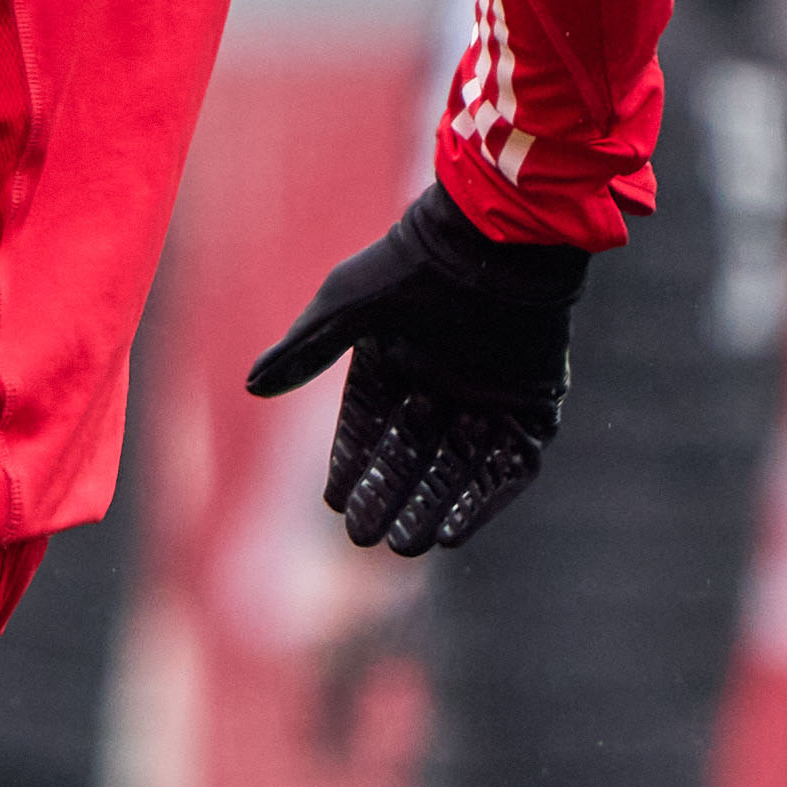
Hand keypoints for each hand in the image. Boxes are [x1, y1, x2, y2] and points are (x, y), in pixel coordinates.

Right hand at [243, 189, 592, 557]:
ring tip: (405, 544)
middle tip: (365, 538)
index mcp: (398, 358)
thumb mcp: (346, 305)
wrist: (497, 242)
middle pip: (412, 456)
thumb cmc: (416, 265)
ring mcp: (491, 397)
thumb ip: (305, 349)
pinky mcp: (534, 407)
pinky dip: (482, 500)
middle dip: (389, 496)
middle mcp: (443, 382)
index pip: (370, 426)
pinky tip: (452, 532)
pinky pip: (507, 466)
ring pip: (457, 469)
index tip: (336, 502)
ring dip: (431, 506)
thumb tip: (252, 388)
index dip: (353, 465)